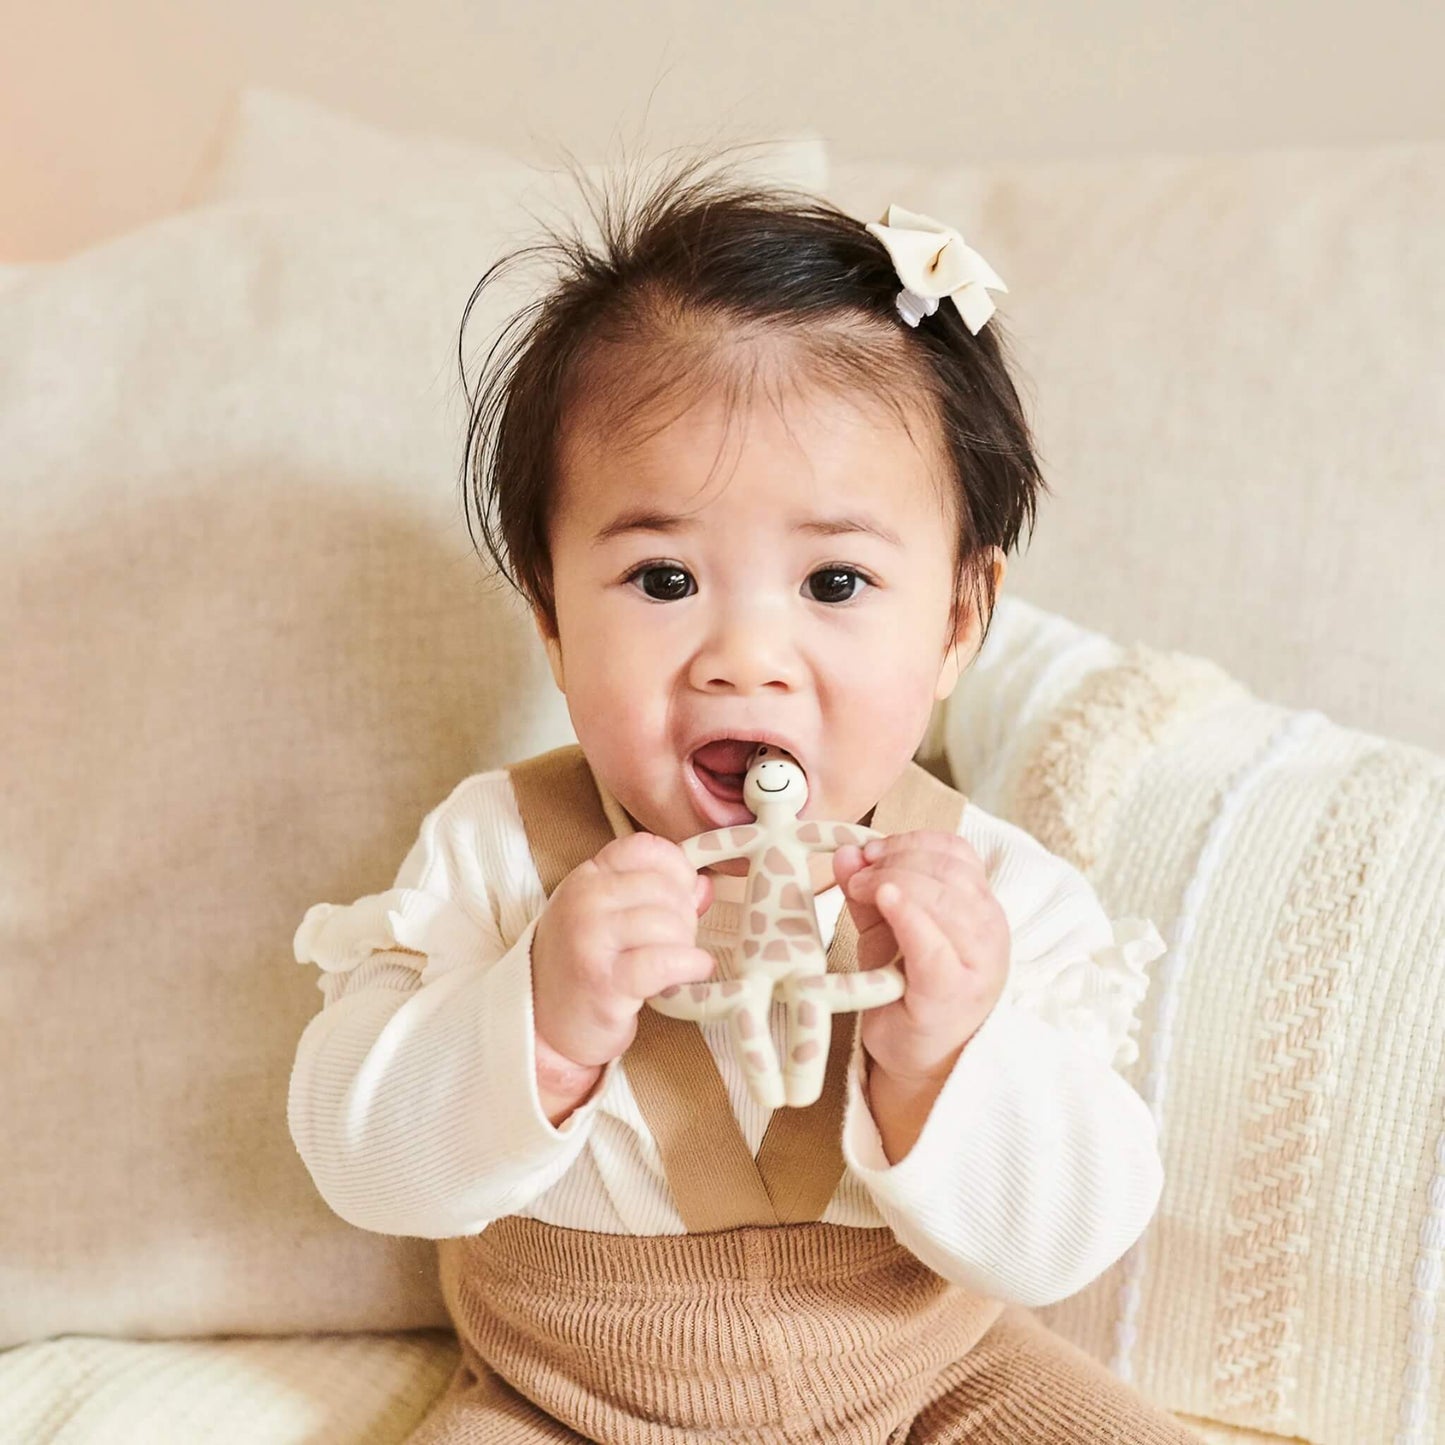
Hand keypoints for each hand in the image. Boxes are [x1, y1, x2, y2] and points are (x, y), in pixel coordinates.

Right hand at [532, 832, 714, 1070]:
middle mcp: (585, 900)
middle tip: (677, 941)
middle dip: (685, 916)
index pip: (644, 848)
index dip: (677, 868)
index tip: (684, 893)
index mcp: (587, 877)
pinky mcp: (605, 981)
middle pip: (665, 889)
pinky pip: (666, 961)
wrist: (544, 1024)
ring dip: (686, 945)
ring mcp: (591, 939)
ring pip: (669, 924)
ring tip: (674, 961)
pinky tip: (695, 970)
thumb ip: (656, 896)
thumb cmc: (583, 966)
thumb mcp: (610, 917)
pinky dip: (691, 965)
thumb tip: (704, 886)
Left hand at [833, 830, 1009, 1087]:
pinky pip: (934, 943)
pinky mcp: (954, 991)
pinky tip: (884, 901)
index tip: (869, 852)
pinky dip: (908, 915)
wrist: (918, 1059)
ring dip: (894, 881)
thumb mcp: (884, 929)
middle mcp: (989, 929)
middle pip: (947, 869)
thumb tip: (845, 851)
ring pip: (943, 897)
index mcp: (979, 906)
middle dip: (895, 860)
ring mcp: (977, 961)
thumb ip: (867, 890)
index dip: (909, 842)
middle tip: (857, 875)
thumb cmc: (905, 990)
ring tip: (860, 891)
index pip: (956, 851)